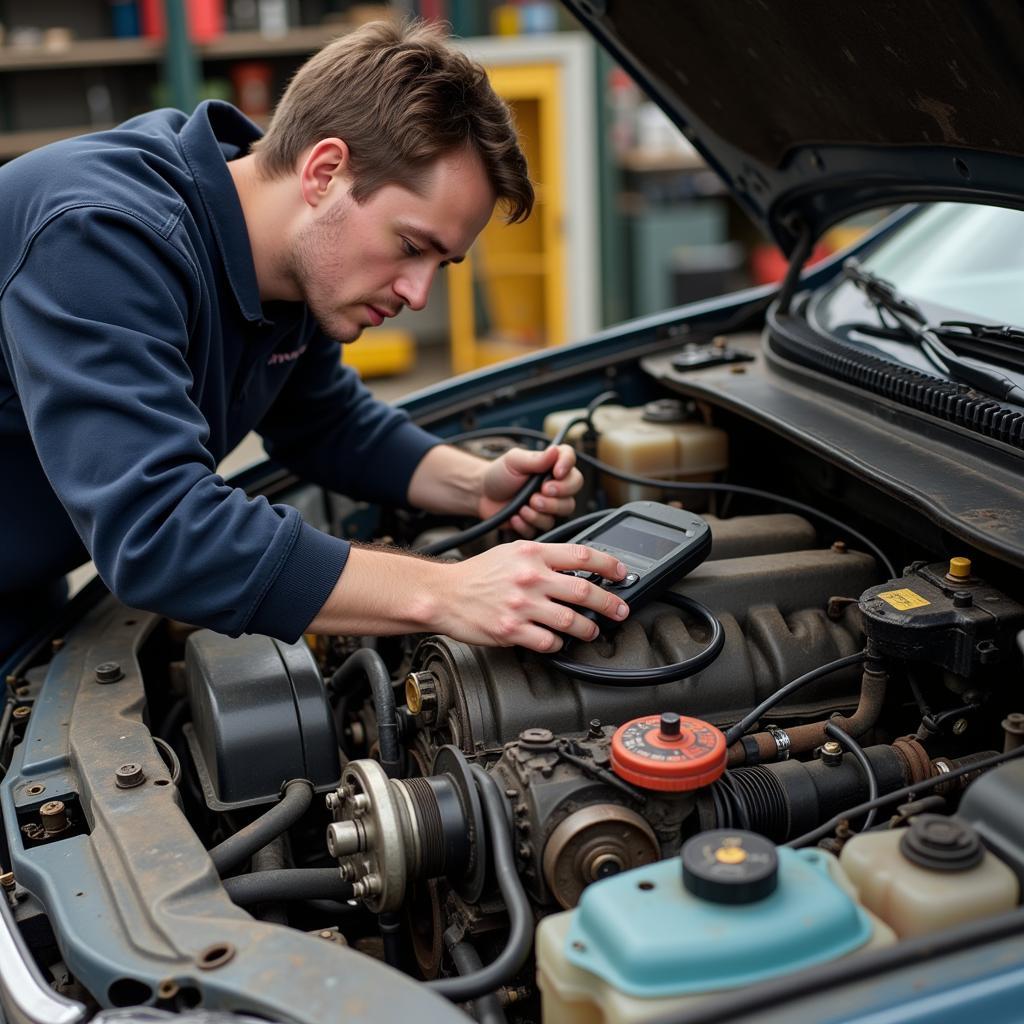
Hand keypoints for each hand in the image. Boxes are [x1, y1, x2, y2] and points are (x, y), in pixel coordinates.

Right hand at [436, 540, 628, 651]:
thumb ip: (542, 557)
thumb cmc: (476, 574)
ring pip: (571, 621)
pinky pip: (548, 642)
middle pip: (584, 590)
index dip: (609, 564)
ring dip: (588, 629)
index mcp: (532, 554)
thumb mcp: (511, 552)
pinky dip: (559, 644)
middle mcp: (529, 578)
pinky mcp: (512, 630)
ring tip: (592, 631)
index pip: (582, 555)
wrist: (443, 593)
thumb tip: (576, 566)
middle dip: (610, 603)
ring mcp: (521, 605)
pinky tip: (559, 642)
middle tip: (620, 611)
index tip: (621, 574)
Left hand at [477, 444, 582, 537]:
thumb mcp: (514, 461)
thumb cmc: (499, 474)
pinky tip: (515, 516)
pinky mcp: (540, 521)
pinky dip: (528, 523)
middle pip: (573, 490)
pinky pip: (544, 527)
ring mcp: (549, 504)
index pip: (571, 460)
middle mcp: (555, 484)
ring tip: (524, 506)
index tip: (557, 472)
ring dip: (542, 511)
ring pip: (563, 511)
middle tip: (541, 491)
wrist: (482, 494)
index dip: (567, 465)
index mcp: (551, 465)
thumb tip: (554, 451)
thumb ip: (536, 459)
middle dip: (558, 493)